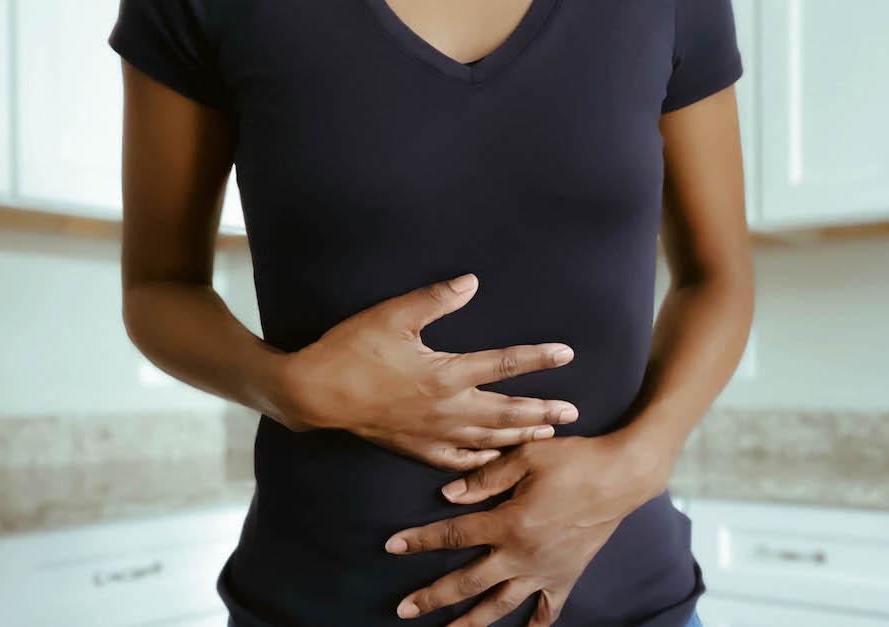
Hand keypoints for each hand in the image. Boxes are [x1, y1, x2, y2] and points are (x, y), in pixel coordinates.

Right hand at [276, 273, 579, 470]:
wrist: (314, 393)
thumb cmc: (351, 350)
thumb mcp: (392, 315)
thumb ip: (435, 299)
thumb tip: (471, 282)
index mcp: (446, 373)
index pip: (504, 364)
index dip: (538, 358)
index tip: (567, 354)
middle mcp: (447, 408)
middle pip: (507, 412)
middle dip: (543, 411)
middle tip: (573, 412)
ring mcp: (432, 433)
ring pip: (487, 440)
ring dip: (520, 436)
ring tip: (547, 435)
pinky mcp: (415, 447)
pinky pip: (457, 461)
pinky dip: (481, 462)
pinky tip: (494, 460)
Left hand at [384, 434, 672, 625]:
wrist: (622, 476)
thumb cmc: (574, 459)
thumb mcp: (527, 456)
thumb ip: (485, 476)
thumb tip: (448, 496)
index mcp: (509, 522)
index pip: (453, 535)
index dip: (419, 541)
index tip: (391, 547)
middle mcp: (522, 555)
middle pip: (468, 582)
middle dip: (432, 596)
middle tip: (403, 609)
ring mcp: (545, 571)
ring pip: (500, 605)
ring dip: (471, 622)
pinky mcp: (566, 576)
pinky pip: (546, 609)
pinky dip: (533, 623)